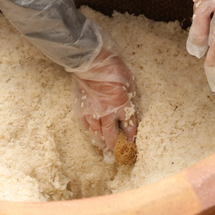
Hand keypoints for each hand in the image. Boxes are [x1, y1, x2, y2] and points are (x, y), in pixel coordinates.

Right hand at [71, 32, 137, 158]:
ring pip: (98, 133)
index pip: (129, 126)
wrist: (91, 62)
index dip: (131, 136)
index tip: (131, 142)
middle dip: (117, 145)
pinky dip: (91, 132)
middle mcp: (107, 112)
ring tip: (106, 147)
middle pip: (113, 135)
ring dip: (103, 141)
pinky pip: (86, 126)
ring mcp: (93, 112)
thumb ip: (127, 97)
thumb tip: (126, 108)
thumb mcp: (128, 82)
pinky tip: (93, 135)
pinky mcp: (82, 109)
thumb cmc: (113, 68)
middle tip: (119, 153)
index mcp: (122, 104)